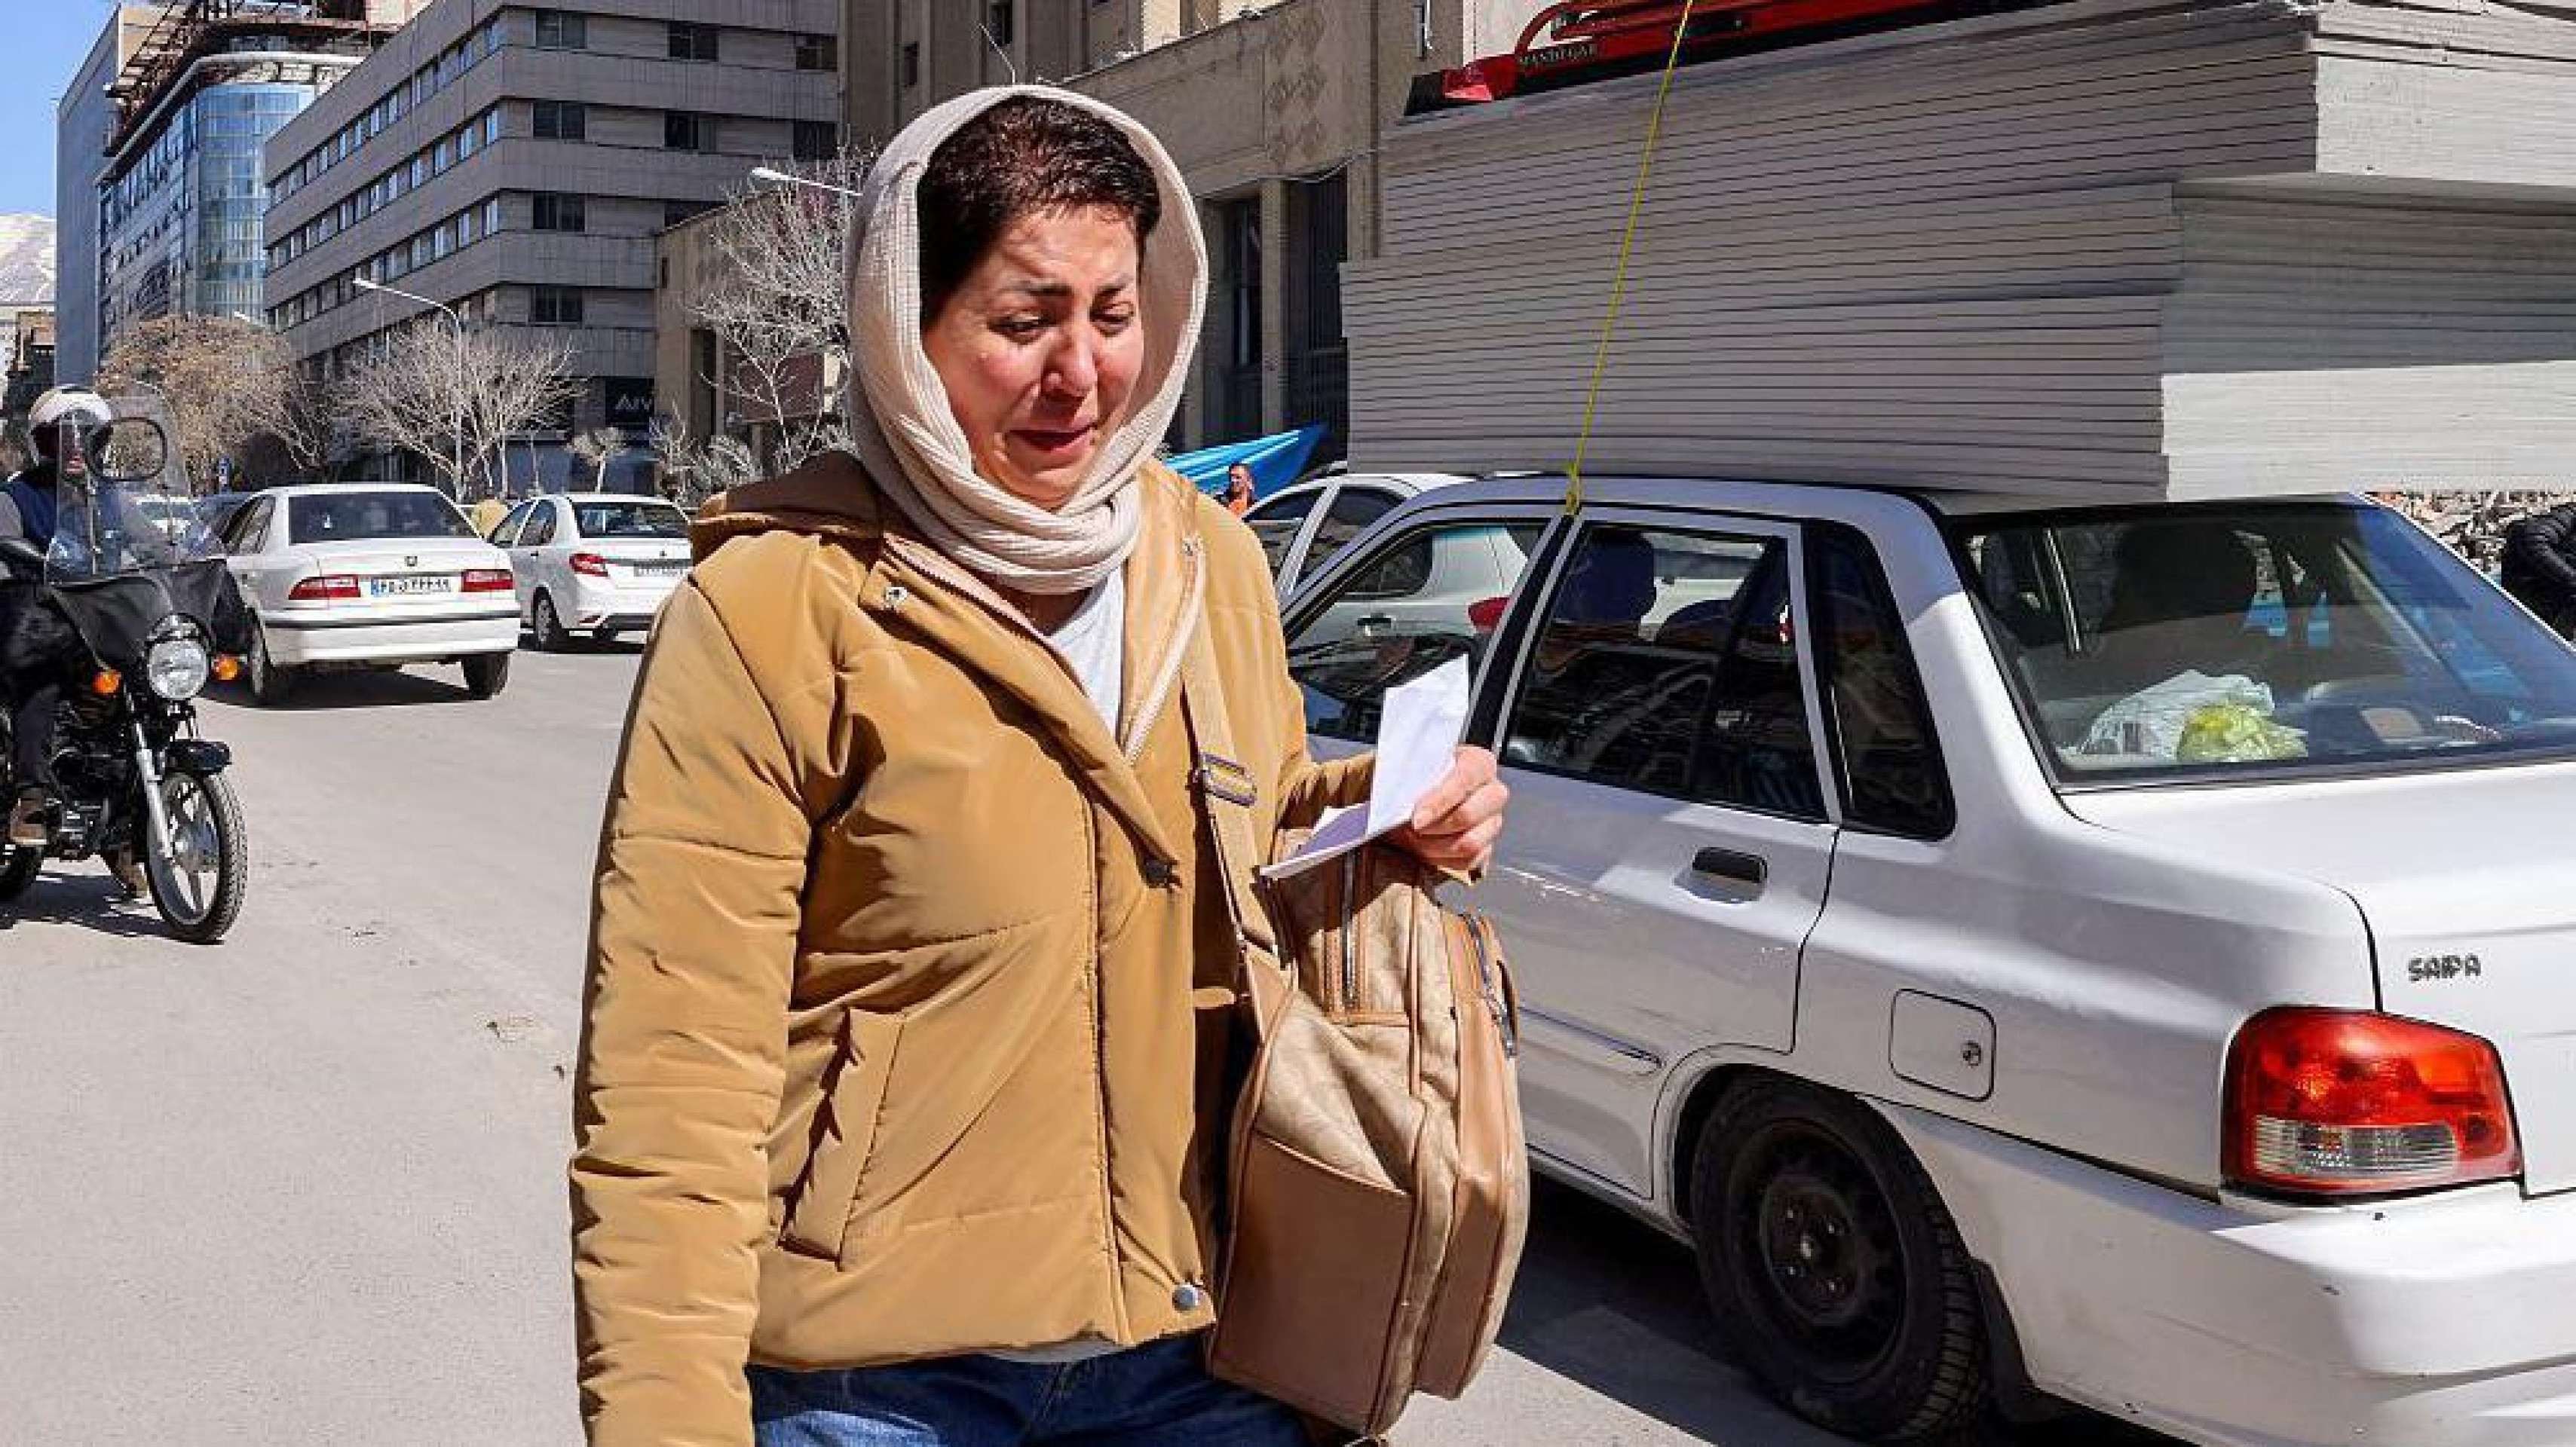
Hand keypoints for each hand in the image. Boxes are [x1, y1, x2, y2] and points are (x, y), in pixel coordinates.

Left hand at [1398, 746, 1508, 874]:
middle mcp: (1494, 792)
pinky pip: (1467, 861)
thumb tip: (1399, 799)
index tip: (1416, 817)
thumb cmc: (1418, 780)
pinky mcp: (1486, 848)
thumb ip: (1408, 776)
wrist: (1418, 800)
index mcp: (1480, 763)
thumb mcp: (1412, 769)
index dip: (1439, 800)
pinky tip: (1425, 847)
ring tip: (1413, 838)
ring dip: (1434, 846)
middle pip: (1469, 815)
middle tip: (1412, 828)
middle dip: (1434, 826)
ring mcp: (1493, 823)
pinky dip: (1440, 858)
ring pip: (1469, 843)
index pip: (1466, 778)